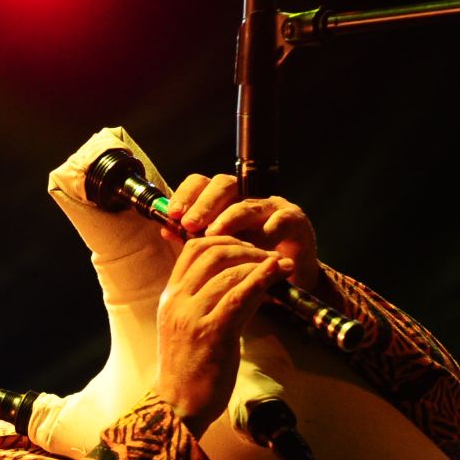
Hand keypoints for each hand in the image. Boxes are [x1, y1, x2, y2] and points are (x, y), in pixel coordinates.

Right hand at [154, 235, 287, 435]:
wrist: (176, 408)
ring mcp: (192, 316)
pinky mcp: (211, 333)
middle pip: (213, 252)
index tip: (248, 249)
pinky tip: (277, 275)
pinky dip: (262, 279)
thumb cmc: (189, 371)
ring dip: (261, 263)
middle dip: (247, 248)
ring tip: (281, 267)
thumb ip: (208, 302)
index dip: (225, 240)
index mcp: (170, 297)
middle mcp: (177, 301)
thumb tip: (244, 281)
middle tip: (269, 257)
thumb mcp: (190, 328)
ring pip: (229, 271)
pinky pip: (240, 295)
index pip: (193, 248)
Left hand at [163, 173, 319, 294]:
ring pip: (249, 203)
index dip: (186, 195)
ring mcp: (271, 206)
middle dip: (204, 204)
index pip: (201, 184)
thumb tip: (165, 228)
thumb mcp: (218, 250)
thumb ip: (194, 238)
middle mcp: (246, 197)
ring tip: (214, 233)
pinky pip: (280, 221)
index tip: (173, 214)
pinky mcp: (294, 220)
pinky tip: (255, 246)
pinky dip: (267, 232)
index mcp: (223, 201)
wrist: (287, 276)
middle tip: (189, 223)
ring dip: (230, 218)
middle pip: (223, 185)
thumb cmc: (248, 261)